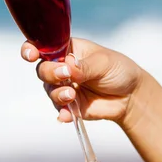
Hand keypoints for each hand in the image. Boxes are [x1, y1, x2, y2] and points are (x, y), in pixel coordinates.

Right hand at [20, 38, 145, 128]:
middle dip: (50, 73)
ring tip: (72, 95)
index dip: (31, 50)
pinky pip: (59, 109)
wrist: (131, 96)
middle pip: (42, 70)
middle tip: (65, 75)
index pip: (42, 47)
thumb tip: (67, 66)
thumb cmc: (118, 70)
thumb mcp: (104, 62)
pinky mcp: (69, 106)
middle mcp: (61, 67)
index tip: (32, 55)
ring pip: (49, 90)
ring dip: (57, 93)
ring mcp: (64, 87)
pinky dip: (62, 112)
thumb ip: (84, 65)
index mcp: (67, 50)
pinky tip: (67, 114)